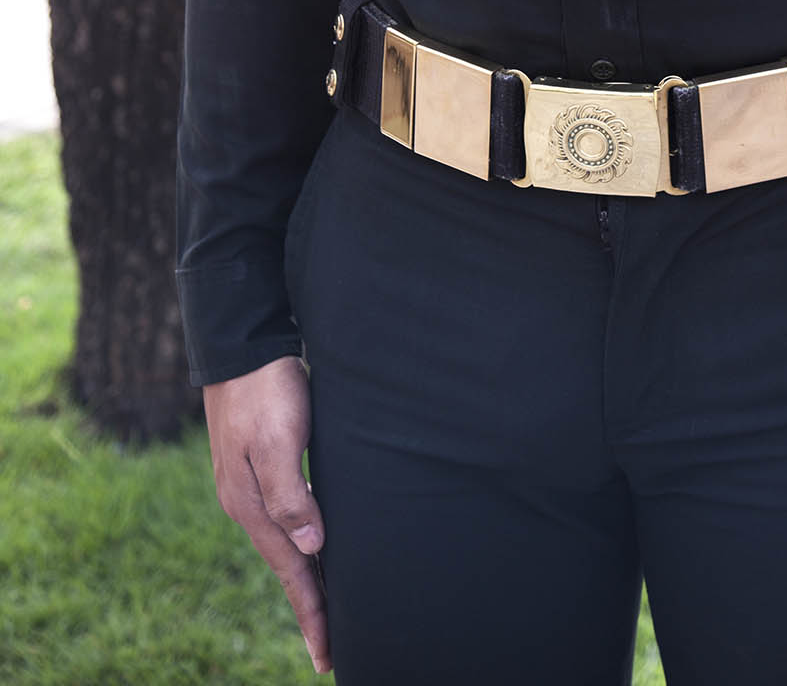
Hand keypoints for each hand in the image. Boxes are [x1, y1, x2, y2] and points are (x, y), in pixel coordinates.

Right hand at [203, 355, 330, 674]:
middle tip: (332, 648)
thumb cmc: (266, 389)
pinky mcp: (258, 464)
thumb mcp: (278, 440)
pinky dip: (301, 542)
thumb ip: (293, 495)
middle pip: (286, 566)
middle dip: (310, 605)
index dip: (313, 611)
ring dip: (306, 576)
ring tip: (324, 607)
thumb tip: (310, 548)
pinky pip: (285, 518)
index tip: (329, 655)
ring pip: (285, 544)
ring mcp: (249, 484)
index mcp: (252, 504)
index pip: (291, 571)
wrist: (241, 344)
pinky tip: (310, 545)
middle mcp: (248, 502)